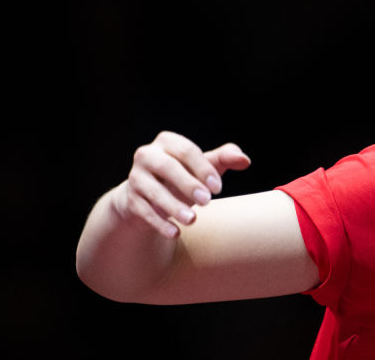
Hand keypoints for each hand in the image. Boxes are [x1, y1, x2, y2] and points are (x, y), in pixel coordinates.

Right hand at [119, 131, 251, 237]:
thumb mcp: (204, 166)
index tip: (218, 188)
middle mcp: (147, 155)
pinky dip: (160, 223)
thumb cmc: (183, 175)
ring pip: (154, 191)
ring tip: (192, 220)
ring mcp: (135, 177)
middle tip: (208, 201)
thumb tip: (245, 160)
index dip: (203, 169)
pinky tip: (175, 233)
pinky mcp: (129, 199)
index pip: (187, 151)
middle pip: (168, 167)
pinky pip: (144, 211)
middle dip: (188, 185)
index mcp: (167, 141)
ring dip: (173, 206)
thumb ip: (225, 158)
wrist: (148, 196)